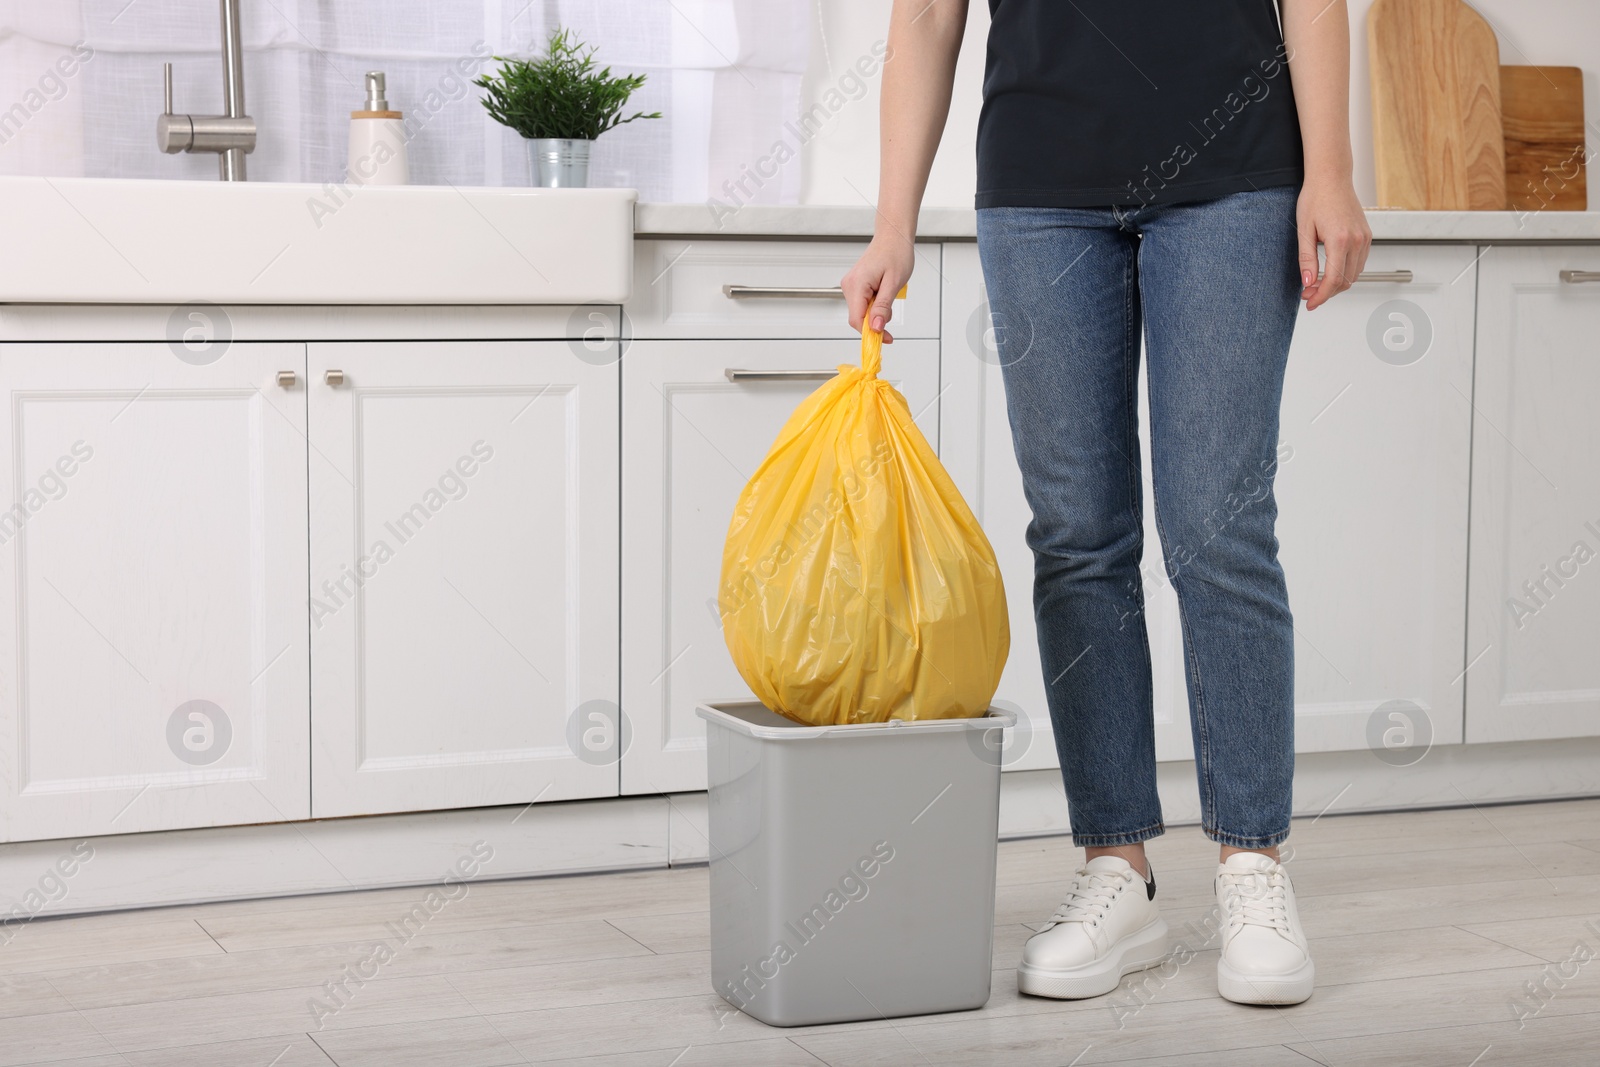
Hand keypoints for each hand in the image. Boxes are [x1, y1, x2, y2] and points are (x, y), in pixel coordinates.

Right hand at [841, 235, 914, 341]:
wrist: (893, 237)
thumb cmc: (896, 253)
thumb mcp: (894, 283)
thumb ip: (883, 307)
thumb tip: (876, 327)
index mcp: (857, 284)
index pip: (857, 319)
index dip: (871, 333)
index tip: (886, 339)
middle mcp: (849, 285)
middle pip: (858, 317)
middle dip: (875, 322)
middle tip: (892, 314)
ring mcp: (850, 285)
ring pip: (861, 311)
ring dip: (876, 313)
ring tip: (889, 296)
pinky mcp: (855, 285)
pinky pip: (862, 304)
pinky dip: (874, 306)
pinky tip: (883, 295)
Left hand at [1296, 178, 1371, 310]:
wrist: (1331, 178)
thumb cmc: (1315, 199)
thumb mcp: (1304, 231)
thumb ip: (1306, 259)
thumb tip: (1307, 283)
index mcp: (1340, 240)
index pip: (1332, 280)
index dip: (1321, 296)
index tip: (1309, 303)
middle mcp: (1357, 241)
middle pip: (1345, 281)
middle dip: (1326, 292)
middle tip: (1307, 294)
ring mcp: (1365, 238)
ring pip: (1354, 274)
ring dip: (1336, 284)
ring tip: (1316, 284)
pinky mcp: (1367, 236)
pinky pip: (1359, 263)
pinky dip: (1345, 272)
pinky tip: (1329, 271)